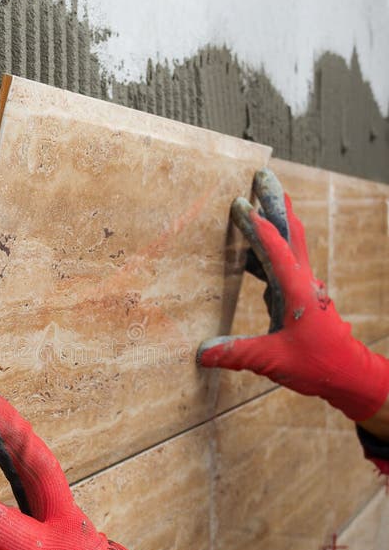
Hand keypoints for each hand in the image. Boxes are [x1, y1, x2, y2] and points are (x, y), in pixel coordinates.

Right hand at [197, 169, 388, 422]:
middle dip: (275, 203)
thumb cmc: (317, 364)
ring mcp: (305, 286)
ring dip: (275, 220)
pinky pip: (284, 263)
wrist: (348, 373)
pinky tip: (252, 251)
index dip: (257, 226)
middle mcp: (303, 281)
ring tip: (258, 201)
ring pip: (291, 243)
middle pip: (290, 232)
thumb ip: (237, 354)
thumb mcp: (273, 361)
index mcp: (297, 290)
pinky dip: (270, 248)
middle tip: (262, 176)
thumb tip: (202, 353)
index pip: (275, 250)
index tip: (240, 204)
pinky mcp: (302, 295)